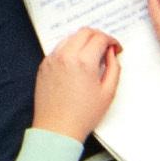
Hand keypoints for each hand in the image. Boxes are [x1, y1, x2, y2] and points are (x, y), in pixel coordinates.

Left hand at [33, 28, 121, 142]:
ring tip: (92, 54)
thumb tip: (112, 53)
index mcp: (83, 61)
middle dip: (98, 36)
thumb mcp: (107, 92)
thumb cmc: (83, 115)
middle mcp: (65, 56)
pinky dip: (70, 49)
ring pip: (70, 37)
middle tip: (106, 47)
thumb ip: (114, 68)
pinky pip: (58, 49)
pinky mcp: (44, 66)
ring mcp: (52, 60)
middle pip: (84, 32)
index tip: (116, 48)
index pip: (99, 38)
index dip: (111, 40)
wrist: (57, 129)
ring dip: (83, 40)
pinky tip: (76, 62)